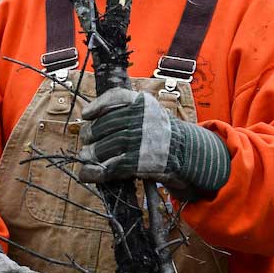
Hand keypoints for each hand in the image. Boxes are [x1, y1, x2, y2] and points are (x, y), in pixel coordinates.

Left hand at [76, 87, 230, 198]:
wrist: (187, 153)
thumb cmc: (161, 132)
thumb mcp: (150, 112)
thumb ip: (126, 110)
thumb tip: (90, 119)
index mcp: (143, 103)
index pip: (114, 98)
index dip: (96, 106)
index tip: (86, 115)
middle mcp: (140, 119)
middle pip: (104, 125)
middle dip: (90, 134)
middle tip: (86, 141)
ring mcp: (140, 140)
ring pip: (104, 147)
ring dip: (91, 155)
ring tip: (86, 157)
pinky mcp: (139, 162)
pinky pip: (110, 167)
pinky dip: (95, 172)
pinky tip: (86, 174)